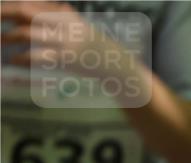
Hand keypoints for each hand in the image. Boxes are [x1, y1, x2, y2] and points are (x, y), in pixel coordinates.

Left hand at [2, 2, 137, 81]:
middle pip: (25, 12)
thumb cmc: (92, 45)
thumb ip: (56, 13)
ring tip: (0, 42)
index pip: (29, 4)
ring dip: (7, 38)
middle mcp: (62, 23)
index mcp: (63, 13)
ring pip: (26, 33)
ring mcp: (64, 41)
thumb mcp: (76, 24)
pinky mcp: (65, 59)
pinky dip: (21, 58)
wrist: (116, 64)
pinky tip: (14, 60)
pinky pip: (35, 56)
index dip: (7, 7)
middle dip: (3, 14)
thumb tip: (32, 5)